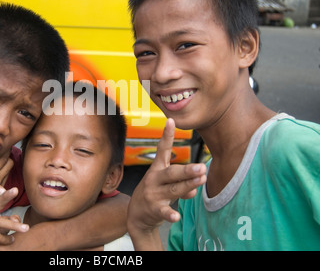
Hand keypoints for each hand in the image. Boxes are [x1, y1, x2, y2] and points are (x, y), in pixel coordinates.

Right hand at [0, 151, 13, 214]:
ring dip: (8, 162)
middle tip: (5, 145)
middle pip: (9, 163)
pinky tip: (2, 166)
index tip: (4, 140)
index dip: (4, 149)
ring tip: (4, 153)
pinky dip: (6, 170)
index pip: (1, 159)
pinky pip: (6, 177)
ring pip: (9, 170)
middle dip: (8, 154)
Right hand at [127, 118, 205, 248]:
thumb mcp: (166, 185)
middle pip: (172, 172)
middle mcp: (154, 179)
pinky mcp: (153, 209)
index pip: (162, 149)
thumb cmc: (155, 194)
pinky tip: (176, 217)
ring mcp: (153, 194)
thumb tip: (193, 189)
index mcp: (157, 169)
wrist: (137, 216)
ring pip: (173, 189)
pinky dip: (170, 214)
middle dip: (186, 170)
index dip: (166, 135)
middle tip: (202, 167)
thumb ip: (182, 184)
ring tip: (201, 180)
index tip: (171, 121)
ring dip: (188, 185)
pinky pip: (163, 211)